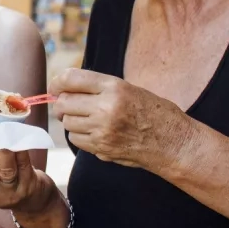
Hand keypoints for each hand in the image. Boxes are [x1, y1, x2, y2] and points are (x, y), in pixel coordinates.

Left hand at [51, 69, 192, 169]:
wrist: (174, 142)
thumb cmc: (153, 112)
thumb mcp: (128, 89)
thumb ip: (97, 87)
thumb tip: (63, 88)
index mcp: (114, 87)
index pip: (70, 79)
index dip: (56, 83)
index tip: (55, 87)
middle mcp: (106, 108)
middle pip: (63, 103)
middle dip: (62, 104)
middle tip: (70, 106)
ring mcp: (103, 130)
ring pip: (67, 123)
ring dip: (72, 121)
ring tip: (89, 119)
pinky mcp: (102, 148)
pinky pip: (76, 140)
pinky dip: (80, 136)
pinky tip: (95, 133)